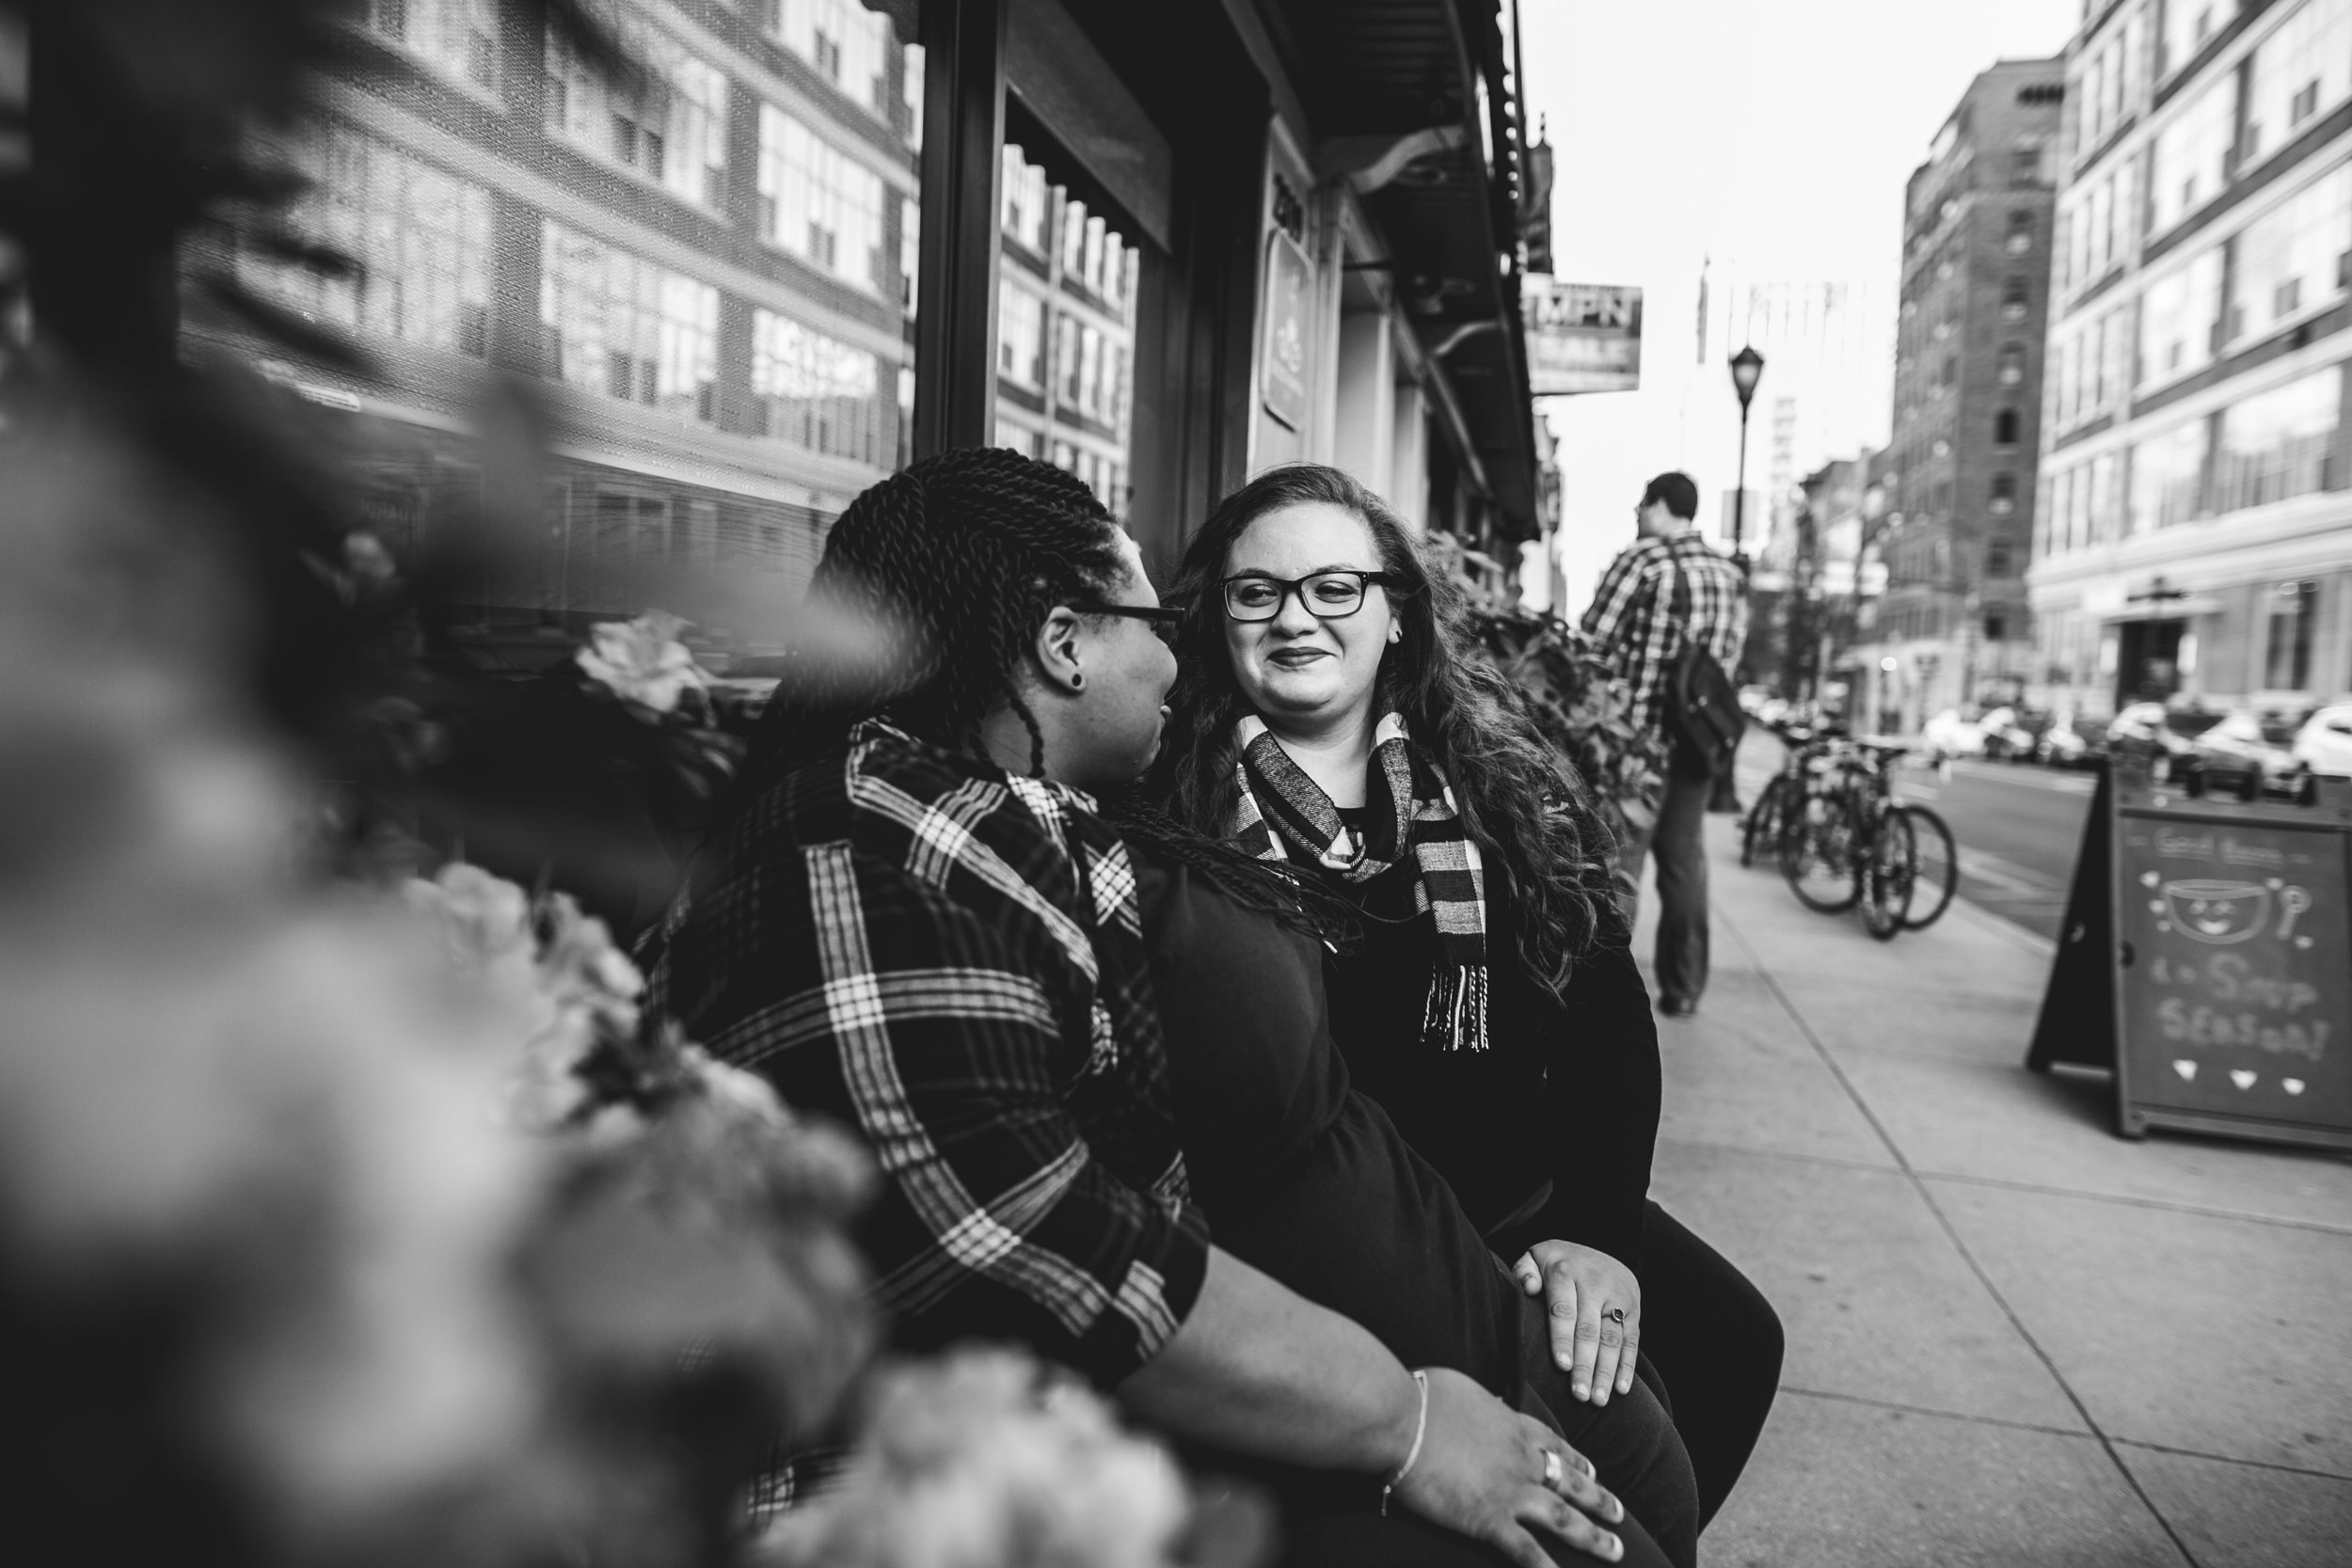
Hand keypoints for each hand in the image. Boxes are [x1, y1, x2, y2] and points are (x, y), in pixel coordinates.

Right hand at [1392, 1367, 1626, 1565]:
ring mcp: (1509, 1490)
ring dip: (1593, 1536)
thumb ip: (1479, 1403)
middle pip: (1572, 1481)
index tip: (1592, 1469)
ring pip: (1564, 1517)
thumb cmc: (1420, 1396)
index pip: (1555, 1444)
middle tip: (1619, 1514)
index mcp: (1512, 1425)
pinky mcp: (1488, 1518)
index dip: (1577, 1459)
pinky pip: (1526, 1549)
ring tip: (1615, 1549)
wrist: (1400, 1418)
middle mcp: (1521, 1458)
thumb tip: (1480, 1405)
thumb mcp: (1461, 1387)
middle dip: (1599, 1499)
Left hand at [1514, 1240, 1640, 1403]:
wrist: (1602, 1245)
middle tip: (1578, 1395)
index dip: (1563, 1338)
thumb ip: (1523, 1271)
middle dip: (1585, 1365)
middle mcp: (1595, 1283)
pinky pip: (1632, 1340)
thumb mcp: (1536, 1256)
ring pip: (1612, 1339)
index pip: (1563, 1309)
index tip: (1562, 1366)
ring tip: (1598, 1400)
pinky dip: (1628, 1366)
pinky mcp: (1634, 1309)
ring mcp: (1618, 1296)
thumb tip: (1529, 1289)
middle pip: (1589, 1330)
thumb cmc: (1557, 1261)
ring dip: (1606, 1372)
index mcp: (1565, 1271)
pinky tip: (1621, 1389)